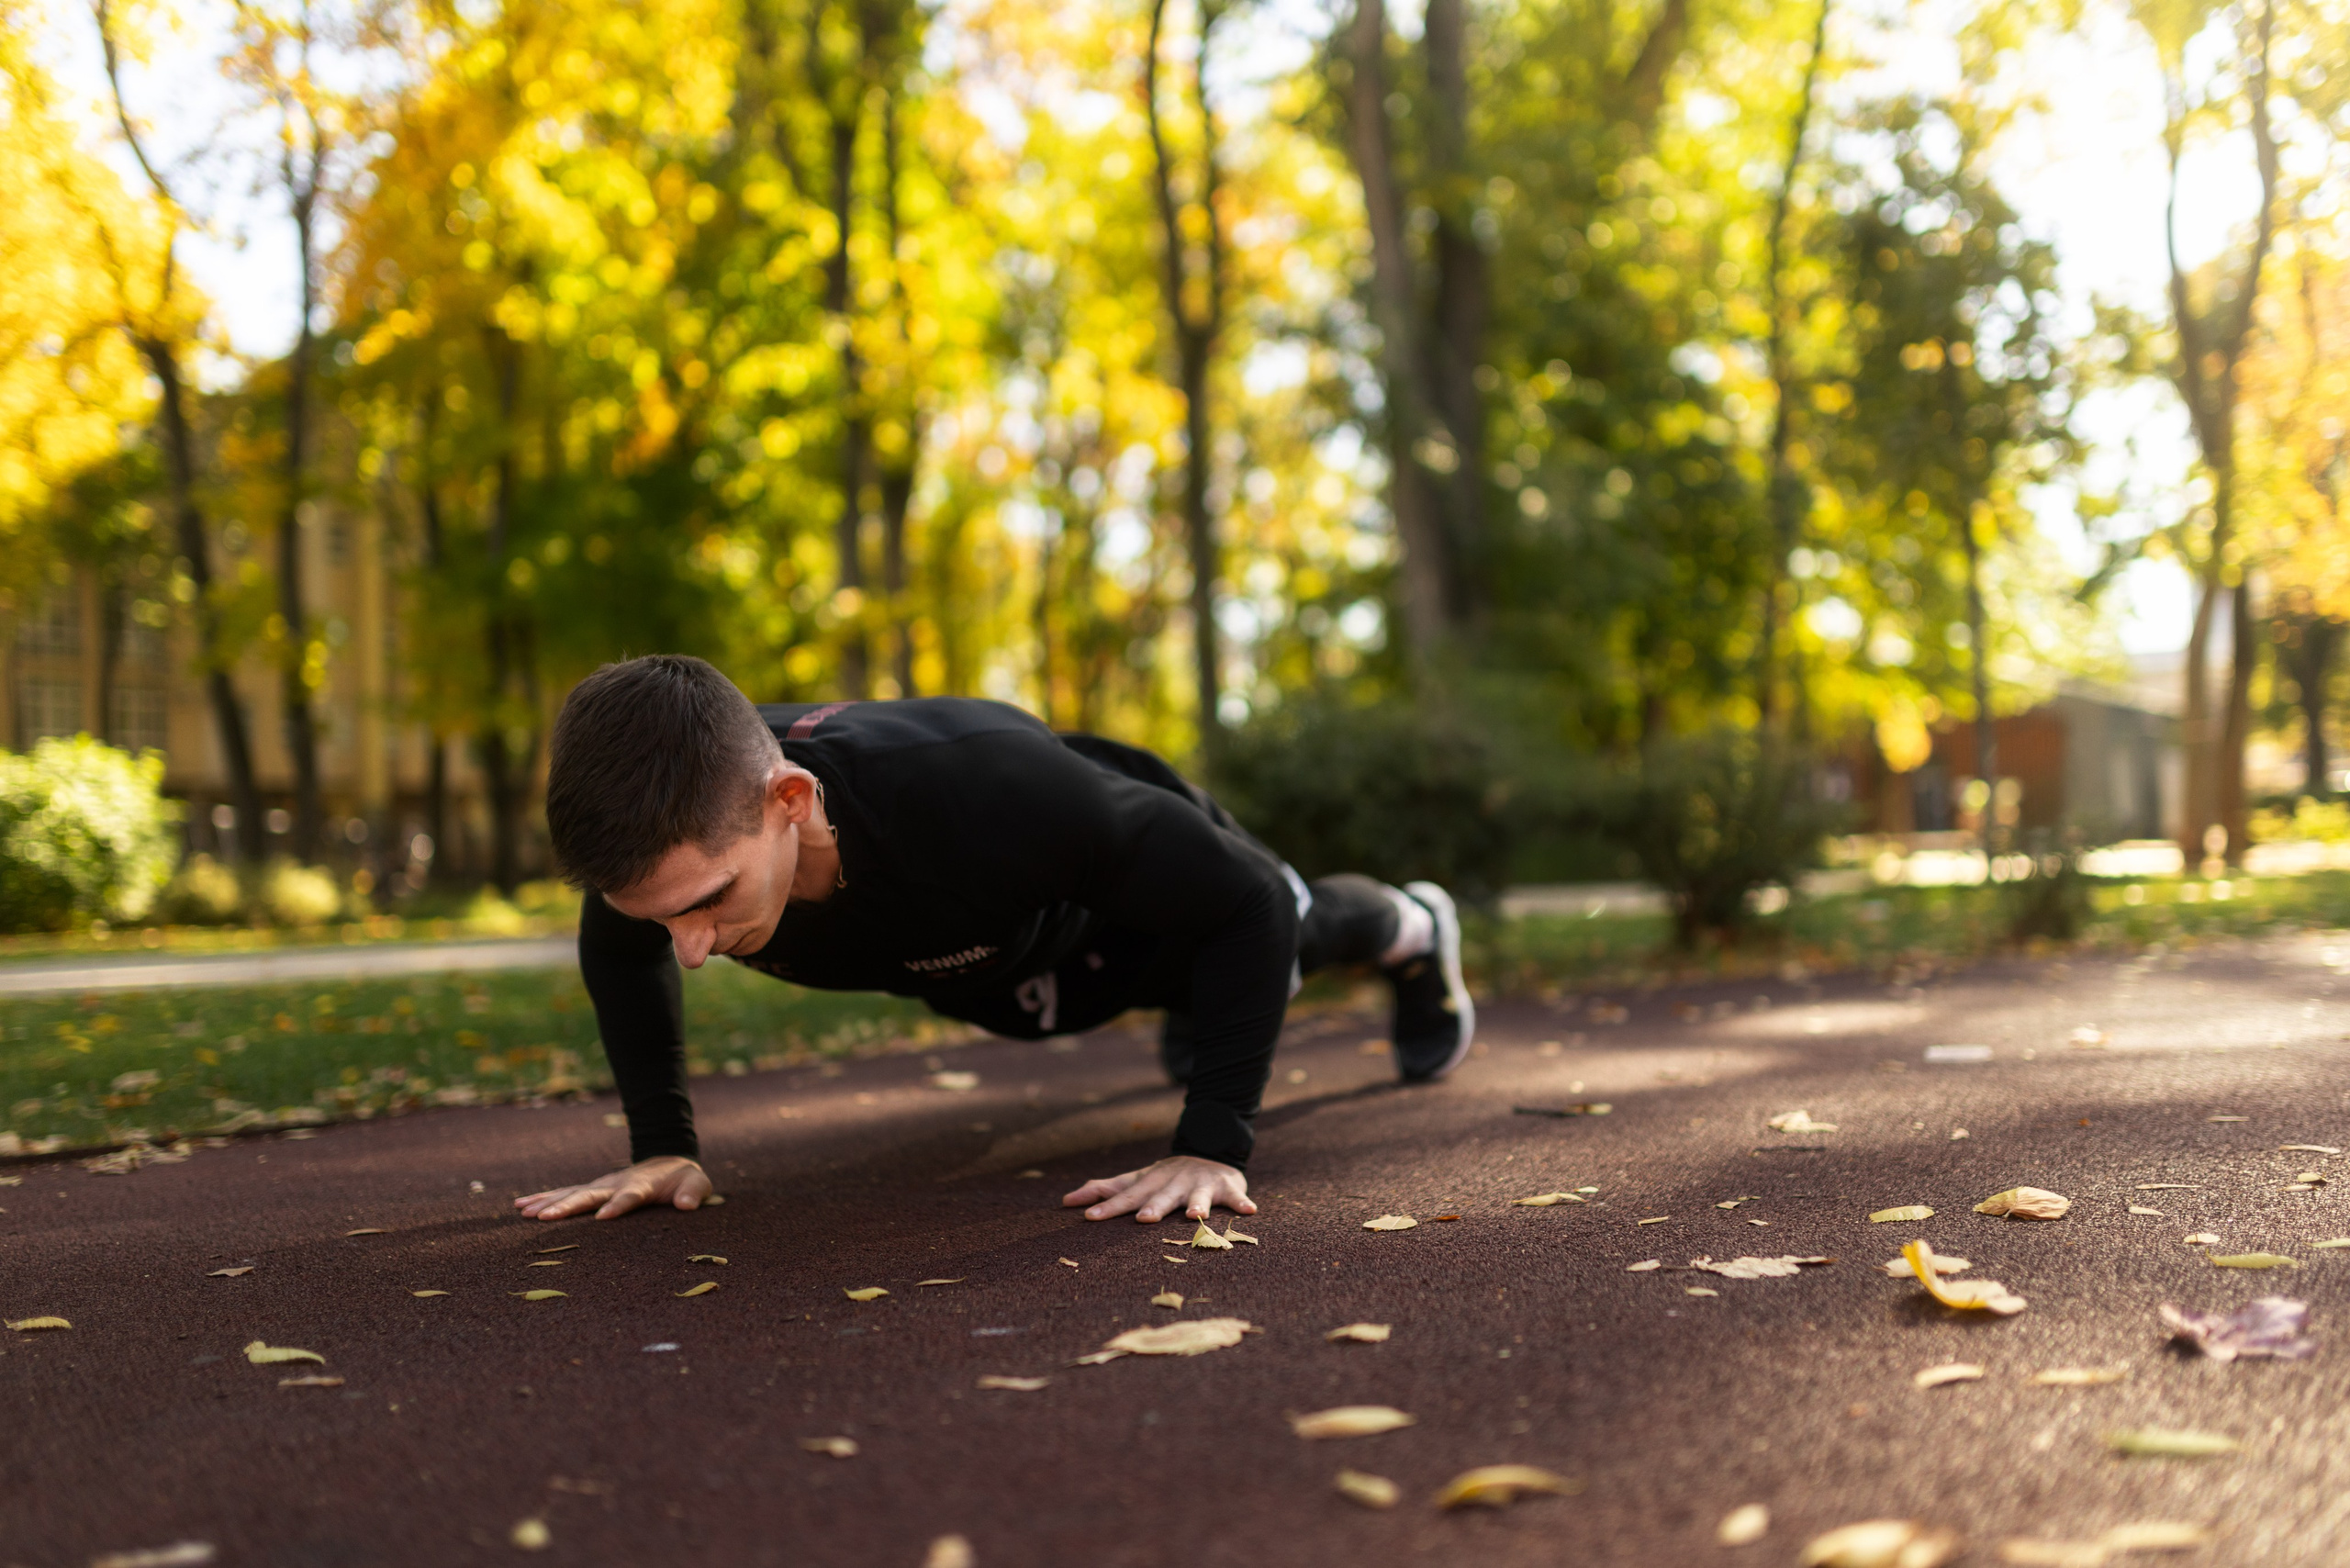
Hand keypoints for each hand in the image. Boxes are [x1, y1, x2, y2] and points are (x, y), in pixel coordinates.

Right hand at [514, 1156, 712, 1220]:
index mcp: (642, 1186)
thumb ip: (693, 1192)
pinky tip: (521, 1207)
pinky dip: (544, 1199)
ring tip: (523, 1212)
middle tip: (544, 1217)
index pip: (630, 1196)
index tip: (603, 1217)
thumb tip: (686, 1205)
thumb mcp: (697, 1184)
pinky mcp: (593, 1190)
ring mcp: (602, 1186)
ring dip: (548, 1203)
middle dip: (568, 1207)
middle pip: (591, 1196)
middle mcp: (616, 1184)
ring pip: (572, 1194)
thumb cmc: (684, 1178)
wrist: (668, 1160)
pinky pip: (566, 1194)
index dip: (618, 1205)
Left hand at [1062, 1155, 1254, 1222]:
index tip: (1088, 1219)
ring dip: (1197, 1205)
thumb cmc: (1166, 1178)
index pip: (1127, 1196)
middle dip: (1153, 1207)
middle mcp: (1174, 1182)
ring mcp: (1201, 1184)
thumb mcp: (1136, 1181)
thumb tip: (1066, 1201)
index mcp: (1151, 1182)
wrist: (1210, 1152)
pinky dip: (1242, 1202)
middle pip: (1162, 1196)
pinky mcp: (1227, 1187)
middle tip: (1142, 1220)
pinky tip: (1249, 1211)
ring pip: (1199, 1196)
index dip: (1108, 1207)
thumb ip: (1105, 1191)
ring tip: (1195, 1217)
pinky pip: (1236, 1196)